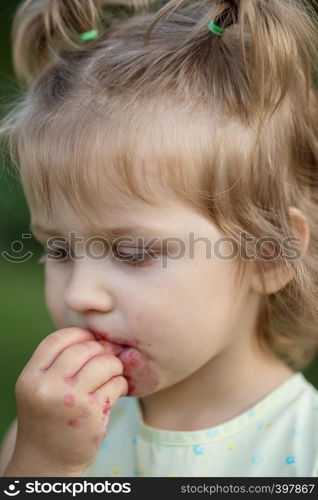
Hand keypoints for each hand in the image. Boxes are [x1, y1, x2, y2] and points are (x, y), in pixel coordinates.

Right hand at [9, 327, 127, 475]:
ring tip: (112, 373)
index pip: (58, 339)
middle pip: (84, 348)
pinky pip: (116, 384)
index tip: (90, 340)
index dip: (79, 334)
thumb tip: (95, 336)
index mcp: (31, 377)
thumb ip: (57, 362)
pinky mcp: (92, 414)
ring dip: (114, 365)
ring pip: (103, 363)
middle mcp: (47, 388)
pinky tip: (115, 390)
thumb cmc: (48, 416)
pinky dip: (120, 384)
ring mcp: (70, 401)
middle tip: (107, 357)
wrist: (46, 461)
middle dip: (100, 349)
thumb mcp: (39, 387)